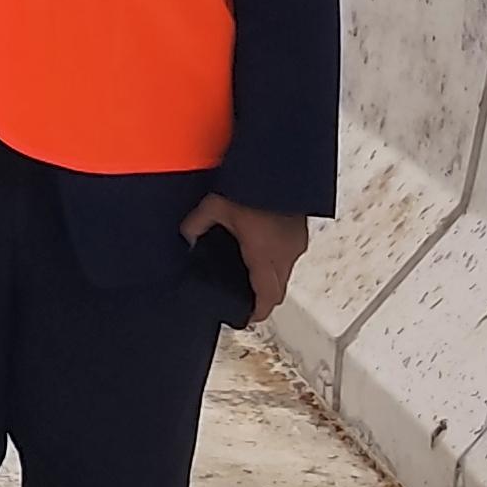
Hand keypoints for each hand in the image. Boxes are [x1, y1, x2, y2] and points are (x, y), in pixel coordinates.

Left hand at [180, 193, 309, 322]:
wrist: (282, 168)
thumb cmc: (255, 188)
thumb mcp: (215, 206)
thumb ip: (196, 225)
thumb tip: (185, 236)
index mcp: (265, 256)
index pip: (267, 297)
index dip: (257, 313)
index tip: (247, 318)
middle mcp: (285, 254)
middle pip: (278, 290)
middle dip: (263, 299)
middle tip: (245, 302)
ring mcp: (296, 243)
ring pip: (285, 274)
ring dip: (270, 280)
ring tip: (249, 277)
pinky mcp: (300, 232)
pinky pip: (289, 256)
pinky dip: (276, 262)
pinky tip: (259, 252)